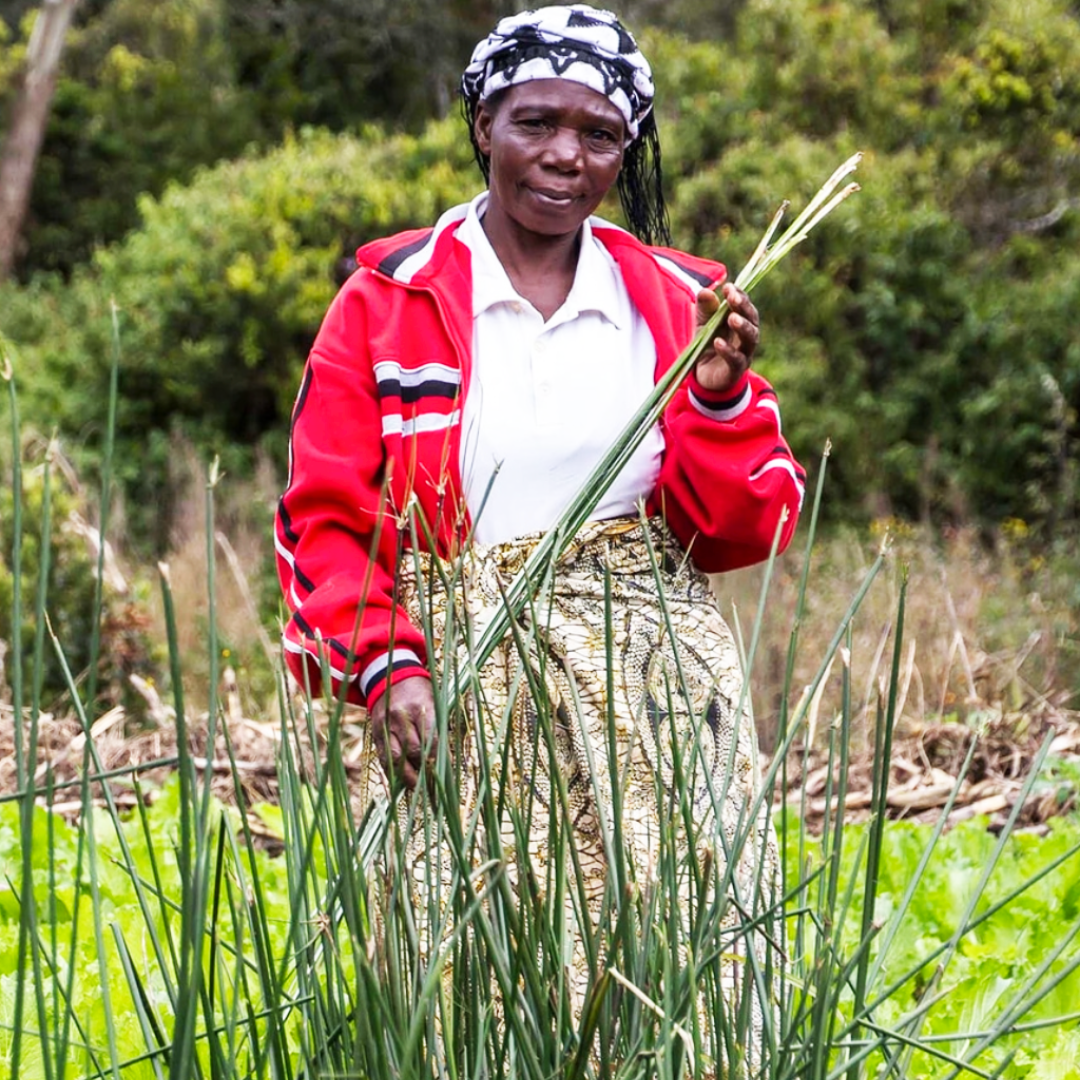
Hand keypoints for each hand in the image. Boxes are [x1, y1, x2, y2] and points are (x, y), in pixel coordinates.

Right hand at [368, 675, 436, 789]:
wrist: (390, 675)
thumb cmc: (420, 691)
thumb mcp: (434, 701)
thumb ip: (439, 727)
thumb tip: (447, 759)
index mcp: (421, 706)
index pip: (431, 740)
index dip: (438, 761)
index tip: (446, 777)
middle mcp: (401, 716)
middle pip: (413, 750)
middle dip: (425, 772)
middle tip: (435, 788)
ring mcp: (386, 725)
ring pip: (396, 757)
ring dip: (407, 777)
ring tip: (418, 791)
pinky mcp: (376, 732)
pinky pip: (383, 756)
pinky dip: (392, 772)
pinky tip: (401, 783)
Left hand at [693, 282, 759, 394]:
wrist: (706, 377)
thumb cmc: (709, 345)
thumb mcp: (704, 325)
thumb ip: (705, 309)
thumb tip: (705, 291)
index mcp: (741, 321)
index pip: (745, 305)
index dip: (739, 295)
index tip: (728, 287)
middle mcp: (747, 336)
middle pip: (752, 318)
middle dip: (743, 307)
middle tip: (733, 298)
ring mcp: (744, 353)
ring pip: (751, 338)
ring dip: (742, 326)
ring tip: (732, 318)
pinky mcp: (736, 370)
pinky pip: (736, 359)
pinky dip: (728, 350)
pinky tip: (718, 342)